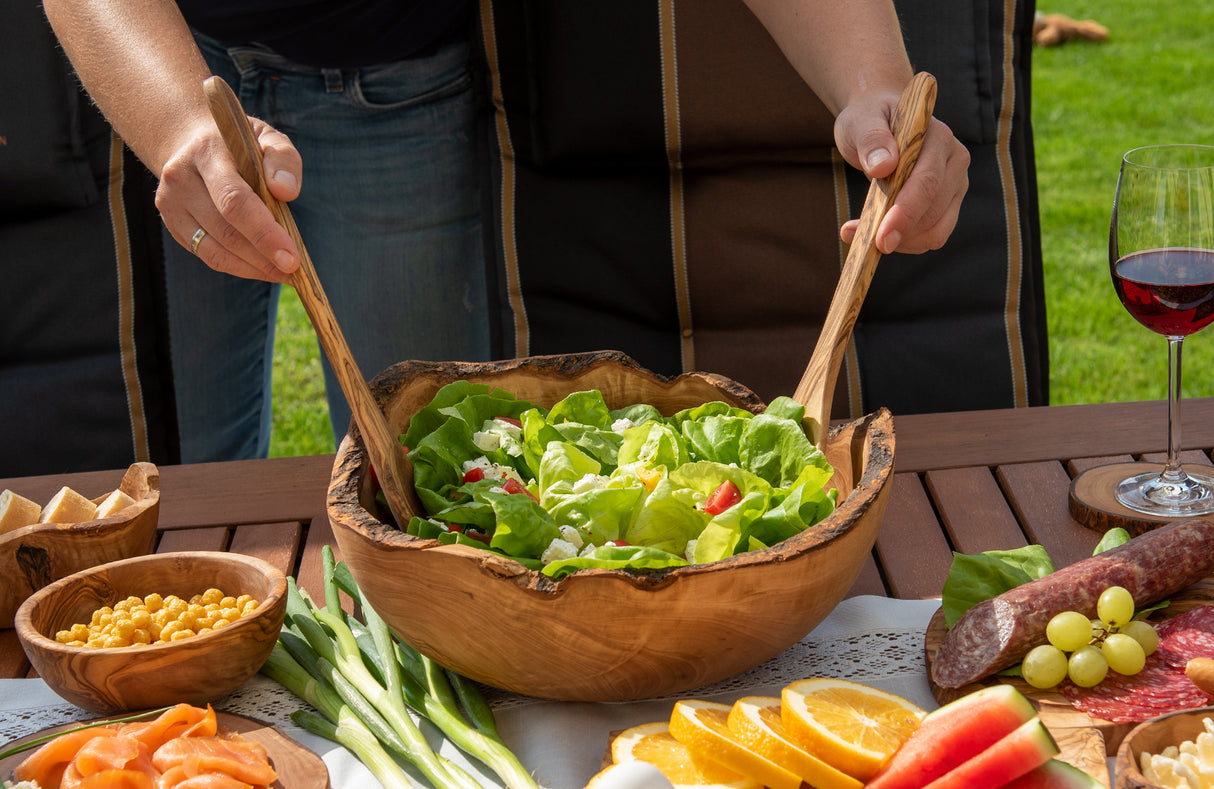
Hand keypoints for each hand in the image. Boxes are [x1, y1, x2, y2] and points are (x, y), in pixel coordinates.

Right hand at [155, 117, 301, 280]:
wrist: (191, 141)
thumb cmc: (239, 144)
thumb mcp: (266, 137)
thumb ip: (283, 158)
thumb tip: (286, 190)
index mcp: (206, 152)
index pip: (234, 200)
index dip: (264, 233)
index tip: (292, 257)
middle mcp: (180, 178)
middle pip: (225, 230)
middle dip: (263, 257)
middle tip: (294, 270)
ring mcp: (170, 203)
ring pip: (214, 250)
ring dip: (252, 268)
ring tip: (283, 273)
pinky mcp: (171, 223)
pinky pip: (207, 255)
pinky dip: (238, 267)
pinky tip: (262, 268)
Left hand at [834, 91, 969, 254]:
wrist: (881, 122)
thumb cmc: (870, 120)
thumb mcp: (860, 121)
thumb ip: (871, 139)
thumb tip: (884, 166)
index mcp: (938, 137)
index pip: (927, 182)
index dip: (905, 213)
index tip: (881, 238)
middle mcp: (955, 161)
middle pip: (933, 211)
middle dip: (898, 233)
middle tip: (860, 242)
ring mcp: (956, 184)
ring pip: (936, 230)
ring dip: (901, 241)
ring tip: (864, 236)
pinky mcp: (949, 204)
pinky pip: (932, 235)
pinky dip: (906, 242)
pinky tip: (880, 235)